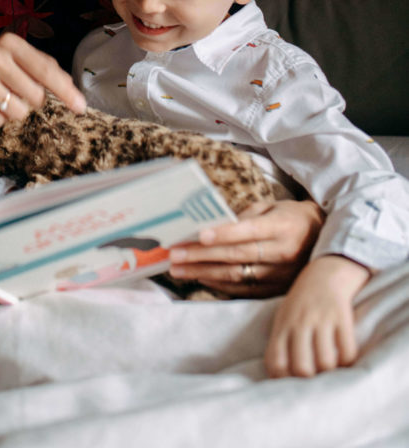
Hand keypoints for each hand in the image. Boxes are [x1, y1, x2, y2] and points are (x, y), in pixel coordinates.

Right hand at [0, 31, 85, 127]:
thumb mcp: (12, 51)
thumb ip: (39, 64)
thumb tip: (69, 85)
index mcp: (11, 43)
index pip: (46, 71)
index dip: (66, 91)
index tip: (81, 107)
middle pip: (35, 97)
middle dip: (34, 101)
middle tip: (18, 92)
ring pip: (17, 112)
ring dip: (14, 111)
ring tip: (0, 96)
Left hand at [169, 198, 323, 297]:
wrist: (324, 241)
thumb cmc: (291, 218)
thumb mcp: (273, 207)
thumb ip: (246, 216)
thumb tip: (214, 223)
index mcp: (282, 227)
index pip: (248, 231)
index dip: (223, 234)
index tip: (198, 235)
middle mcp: (283, 253)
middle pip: (237, 256)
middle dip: (201, 256)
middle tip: (174, 255)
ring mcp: (281, 276)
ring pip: (236, 276)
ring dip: (203, 273)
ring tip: (179, 269)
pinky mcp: (277, 290)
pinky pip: (243, 290)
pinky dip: (219, 285)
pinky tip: (199, 278)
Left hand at [265, 255, 369, 377]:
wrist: (326, 271)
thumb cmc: (302, 301)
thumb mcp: (284, 317)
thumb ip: (280, 342)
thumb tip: (278, 377)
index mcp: (282, 324)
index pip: (276, 361)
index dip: (282, 379)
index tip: (291, 385)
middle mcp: (300, 322)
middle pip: (302, 367)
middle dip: (309, 381)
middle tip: (315, 380)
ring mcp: (321, 318)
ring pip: (326, 362)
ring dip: (330, 373)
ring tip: (331, 371)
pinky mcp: (342, 316)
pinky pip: (347, 350)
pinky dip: (348, 362)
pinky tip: (345, 360)